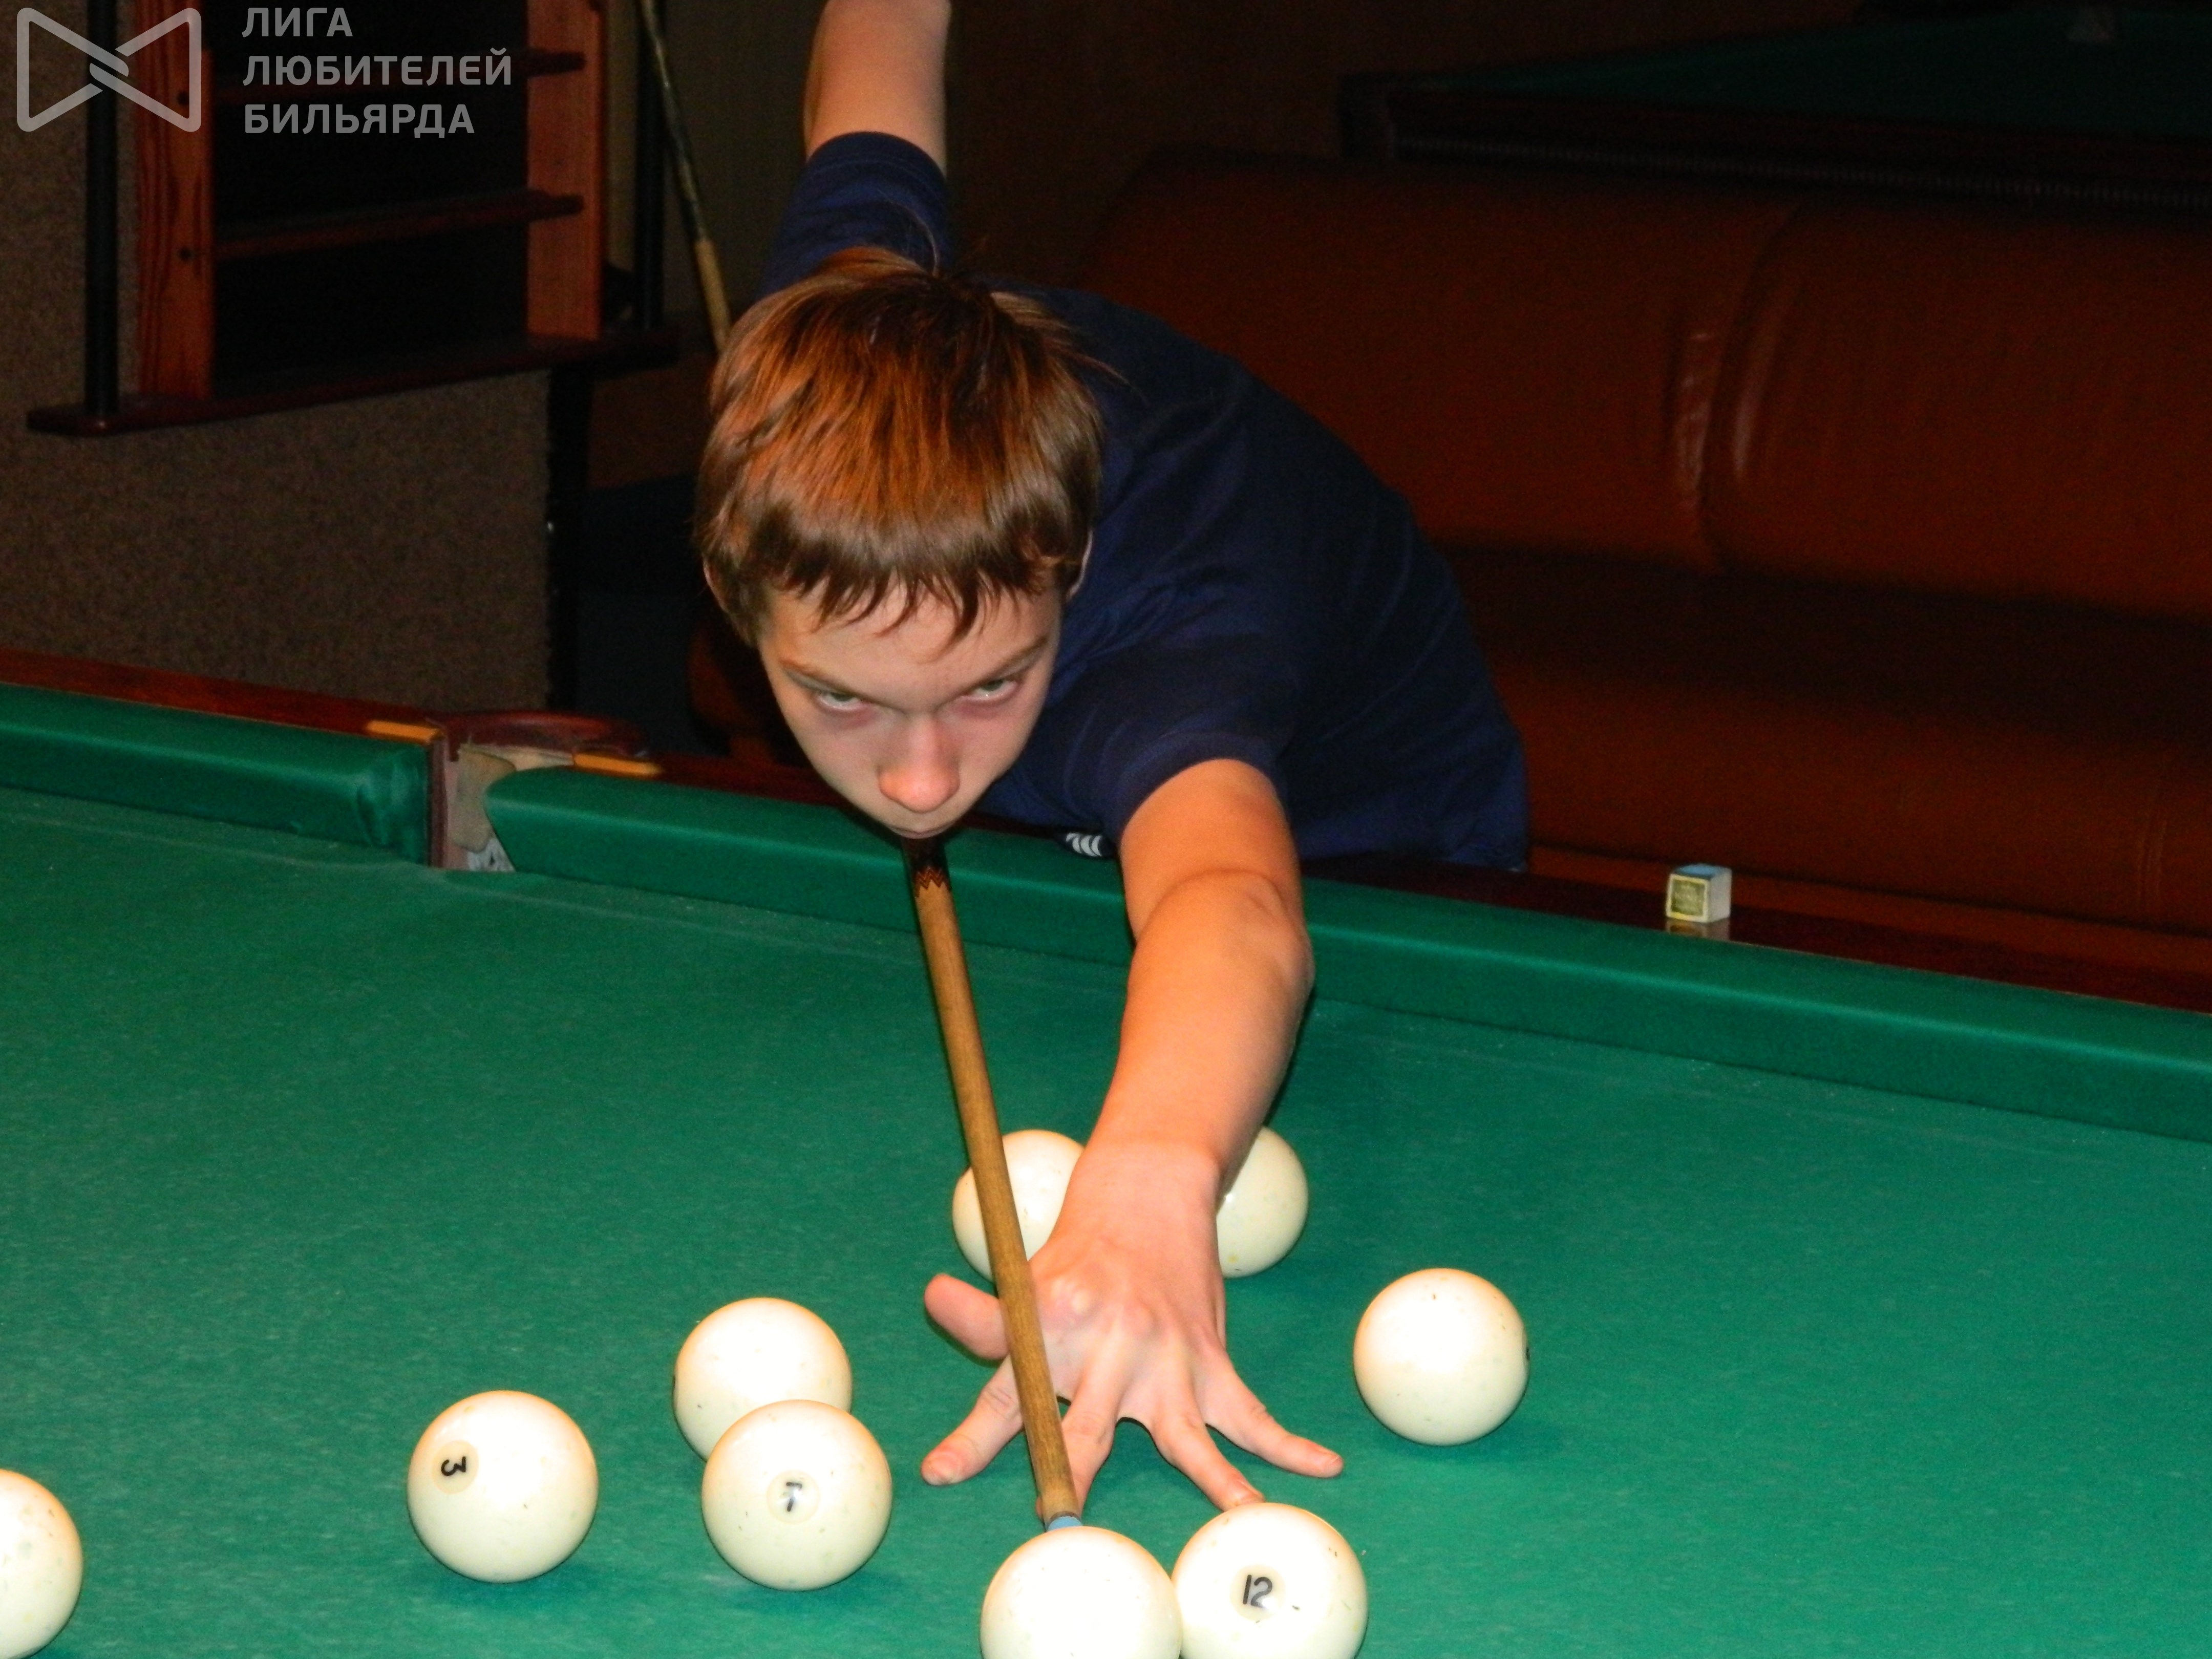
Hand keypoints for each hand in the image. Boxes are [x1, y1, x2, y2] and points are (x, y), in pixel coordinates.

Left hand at [919, 1139, 1341, 1509]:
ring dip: (1213, 1481)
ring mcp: (1166, 1359)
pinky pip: (1251, 1412)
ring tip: (1240, 1518)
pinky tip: (1323, 1464)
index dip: (970, 1439)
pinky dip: (1288, 1443)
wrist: (1147, 1195)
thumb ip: (984, 1316)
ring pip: (1186, 1435)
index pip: (1006, 1395)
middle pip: (1087, 1427)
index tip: (942, 1473)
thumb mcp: (1025, 1282)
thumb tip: (931, 1298)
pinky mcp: (1209, 1360)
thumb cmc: (1078, 1251)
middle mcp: (1109, 1346)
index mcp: (1053, 1327)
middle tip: (1059, 1516)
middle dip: (1073, 1473)